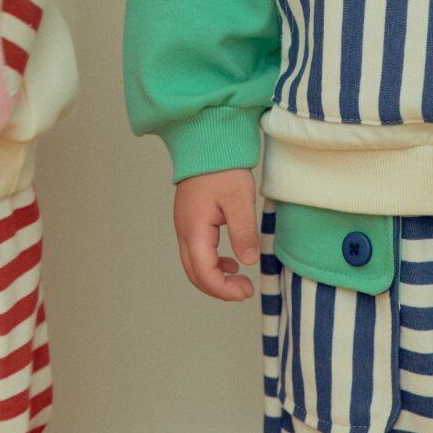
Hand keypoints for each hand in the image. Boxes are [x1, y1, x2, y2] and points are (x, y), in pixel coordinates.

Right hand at [173, 168, 258, 301]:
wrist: (207, 141)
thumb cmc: (223, 167)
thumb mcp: (239, 200)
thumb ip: (243, 232)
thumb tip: (248, 261)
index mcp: (194, 229)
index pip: (204, 273)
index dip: (224, 290)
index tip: (246, 291)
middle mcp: (184, 230)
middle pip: (194, 273)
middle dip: (218, 288)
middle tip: (244, 290)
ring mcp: (184, 225)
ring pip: (193, 263)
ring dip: (214, 277)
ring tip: (239, 278)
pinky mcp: (190, 219)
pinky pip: (196, 250)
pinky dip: (211, 262)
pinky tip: (230, 261)